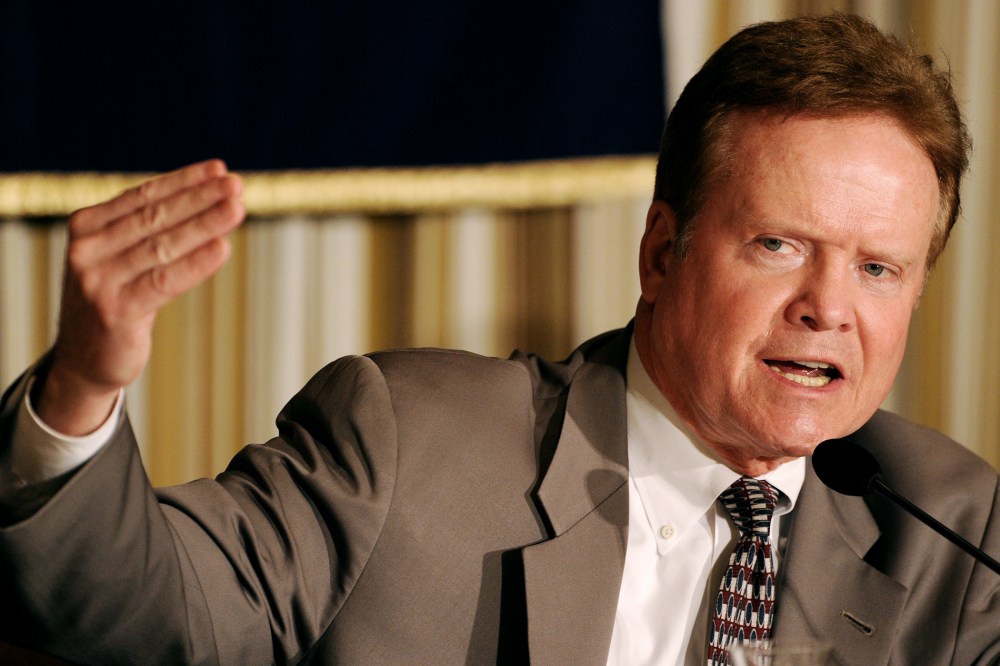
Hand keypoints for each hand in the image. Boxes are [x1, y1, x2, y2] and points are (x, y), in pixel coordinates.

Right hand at [35, 160, 244, 435]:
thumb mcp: (122, 257)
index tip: (219, 169)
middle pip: (155, 217)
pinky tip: (222, 248)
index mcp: (86, 226)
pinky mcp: (116, 311)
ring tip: (237, 209)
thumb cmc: (116, 299)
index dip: (184, 181)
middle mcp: (86, 250)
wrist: (84, 360)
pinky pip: (165, 281)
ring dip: (205, 224)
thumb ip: (150, 229)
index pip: (142, 196)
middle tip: (236, 185)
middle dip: (200, 199)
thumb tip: (211, 196)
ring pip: (163, 246)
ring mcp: (97, 281)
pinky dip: (197, 264)